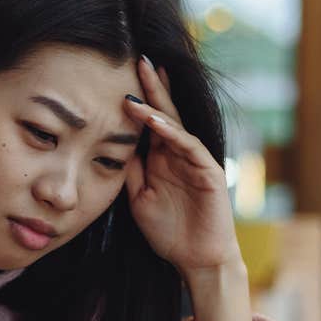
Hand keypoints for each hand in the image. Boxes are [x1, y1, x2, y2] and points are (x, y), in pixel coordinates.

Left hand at [122, 57, 241, 280]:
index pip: (149, 123)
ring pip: (175, 125)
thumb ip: (129, 173)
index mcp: (162, 159)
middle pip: (164, 114)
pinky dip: (171, 132)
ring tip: (141, 84)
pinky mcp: (208, 172)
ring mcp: (195, 161)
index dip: (137, 101)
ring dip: (158, 105)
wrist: (195, 260)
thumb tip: (112, 148)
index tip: (119, 78)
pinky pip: (188, 146)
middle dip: (152, 88)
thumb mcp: (138, 199)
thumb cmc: (168, 233)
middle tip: (139, 59)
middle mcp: (178, 155)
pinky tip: (155, 120)